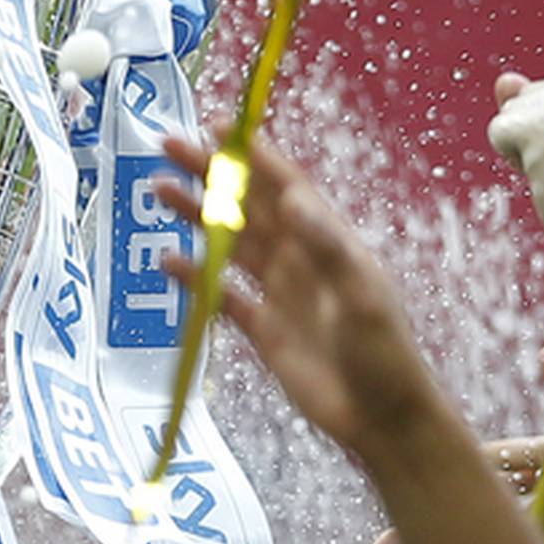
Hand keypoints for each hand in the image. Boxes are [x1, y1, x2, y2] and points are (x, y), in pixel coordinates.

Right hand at [156, 129, 432, 454]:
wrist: (380, 417)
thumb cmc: (383, 353)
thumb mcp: (360, 294)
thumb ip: (325, 246)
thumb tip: (291, 197)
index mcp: (327, 242)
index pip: (285, 186)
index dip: (252, 155)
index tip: (218, 125)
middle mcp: (300, 259)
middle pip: (248, 206)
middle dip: (211, 174)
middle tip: (169, 145)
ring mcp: (279, 294)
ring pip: (229, 244)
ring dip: (197, 216)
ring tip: (159, 190)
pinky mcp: (262, 331)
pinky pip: (221, 297)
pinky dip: (195, 278)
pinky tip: (166, 261)